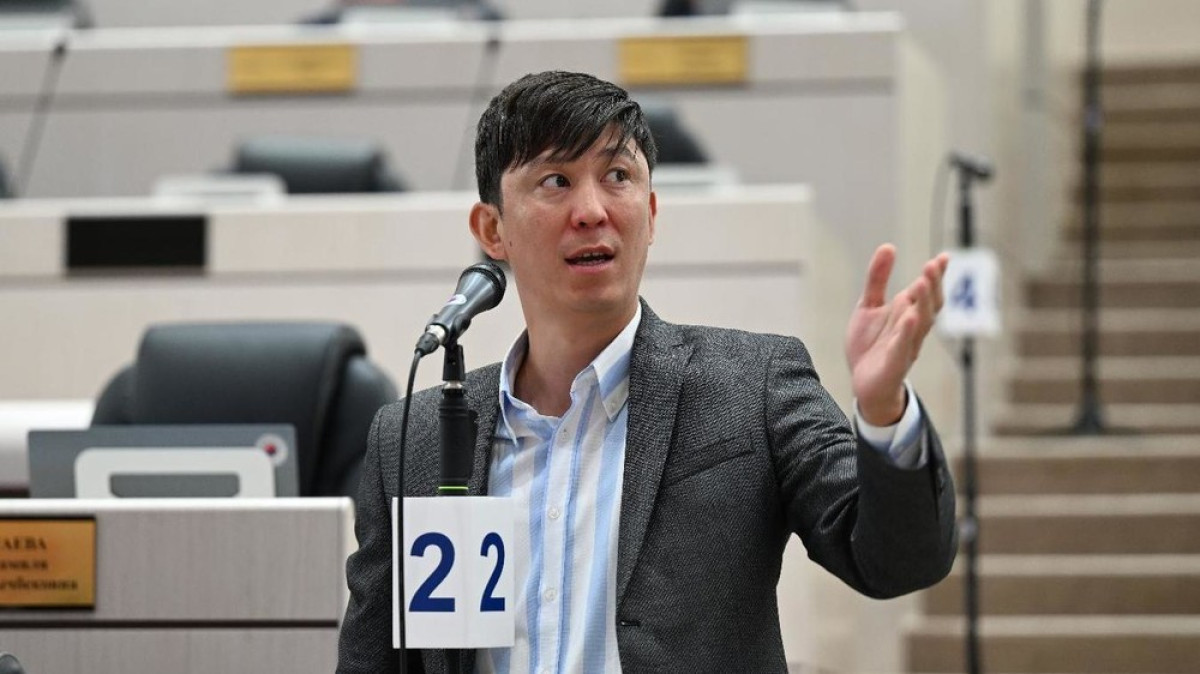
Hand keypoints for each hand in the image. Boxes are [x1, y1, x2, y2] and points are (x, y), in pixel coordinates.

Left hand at [844, 244, 947, 425]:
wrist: (862, 383)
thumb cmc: (870, 344)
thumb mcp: (869, 305)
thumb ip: (878, 278)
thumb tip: (889, 246)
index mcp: (908, 312)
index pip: (927, 291)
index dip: (936, 275)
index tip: (944, 257)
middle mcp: (912, 328)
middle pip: (929, 305)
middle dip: (932, 285)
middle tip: (932, 265)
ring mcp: (905, 345)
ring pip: (921, 324)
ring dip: (924, 304)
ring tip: (923, 282)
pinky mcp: (895, 363)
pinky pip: (903, 346)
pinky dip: (907, 332)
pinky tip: (909, 317)